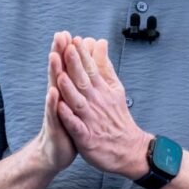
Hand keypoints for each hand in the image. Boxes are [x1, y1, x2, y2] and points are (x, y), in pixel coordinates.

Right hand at [33, 31, 77, 172]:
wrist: (57, 151)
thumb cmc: (70, 123)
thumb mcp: (76, 100)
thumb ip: (80, 81)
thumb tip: (83, 67)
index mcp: (66, 90)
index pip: (66, 66)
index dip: (67, 50)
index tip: (67, 32)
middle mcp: (58, 96)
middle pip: (58, 71)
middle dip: (58, 53)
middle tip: (59, 35)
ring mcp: (55, 110)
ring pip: (54, 88)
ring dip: (53, 72)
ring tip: (53, 56)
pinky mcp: (55, 125)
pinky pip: (54, 113)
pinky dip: (53, 103)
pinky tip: (53, 92)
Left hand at [55, 37, 152, 178]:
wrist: (129, 149)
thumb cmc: (117, 117)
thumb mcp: (115, 88)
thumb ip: (105, 66)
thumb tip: (100, 43)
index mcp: (102, 90)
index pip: (91, 69)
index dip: (82, 55)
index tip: (74, 39)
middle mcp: (97, 103)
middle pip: (84, 82)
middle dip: (75, 65)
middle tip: (66, 48)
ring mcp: (92, 120)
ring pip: (78, 102)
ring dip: (69, 89)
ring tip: (60, 75)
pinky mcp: (87, 138)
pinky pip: (77, 126)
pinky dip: (69, 117)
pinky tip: (60, 108)